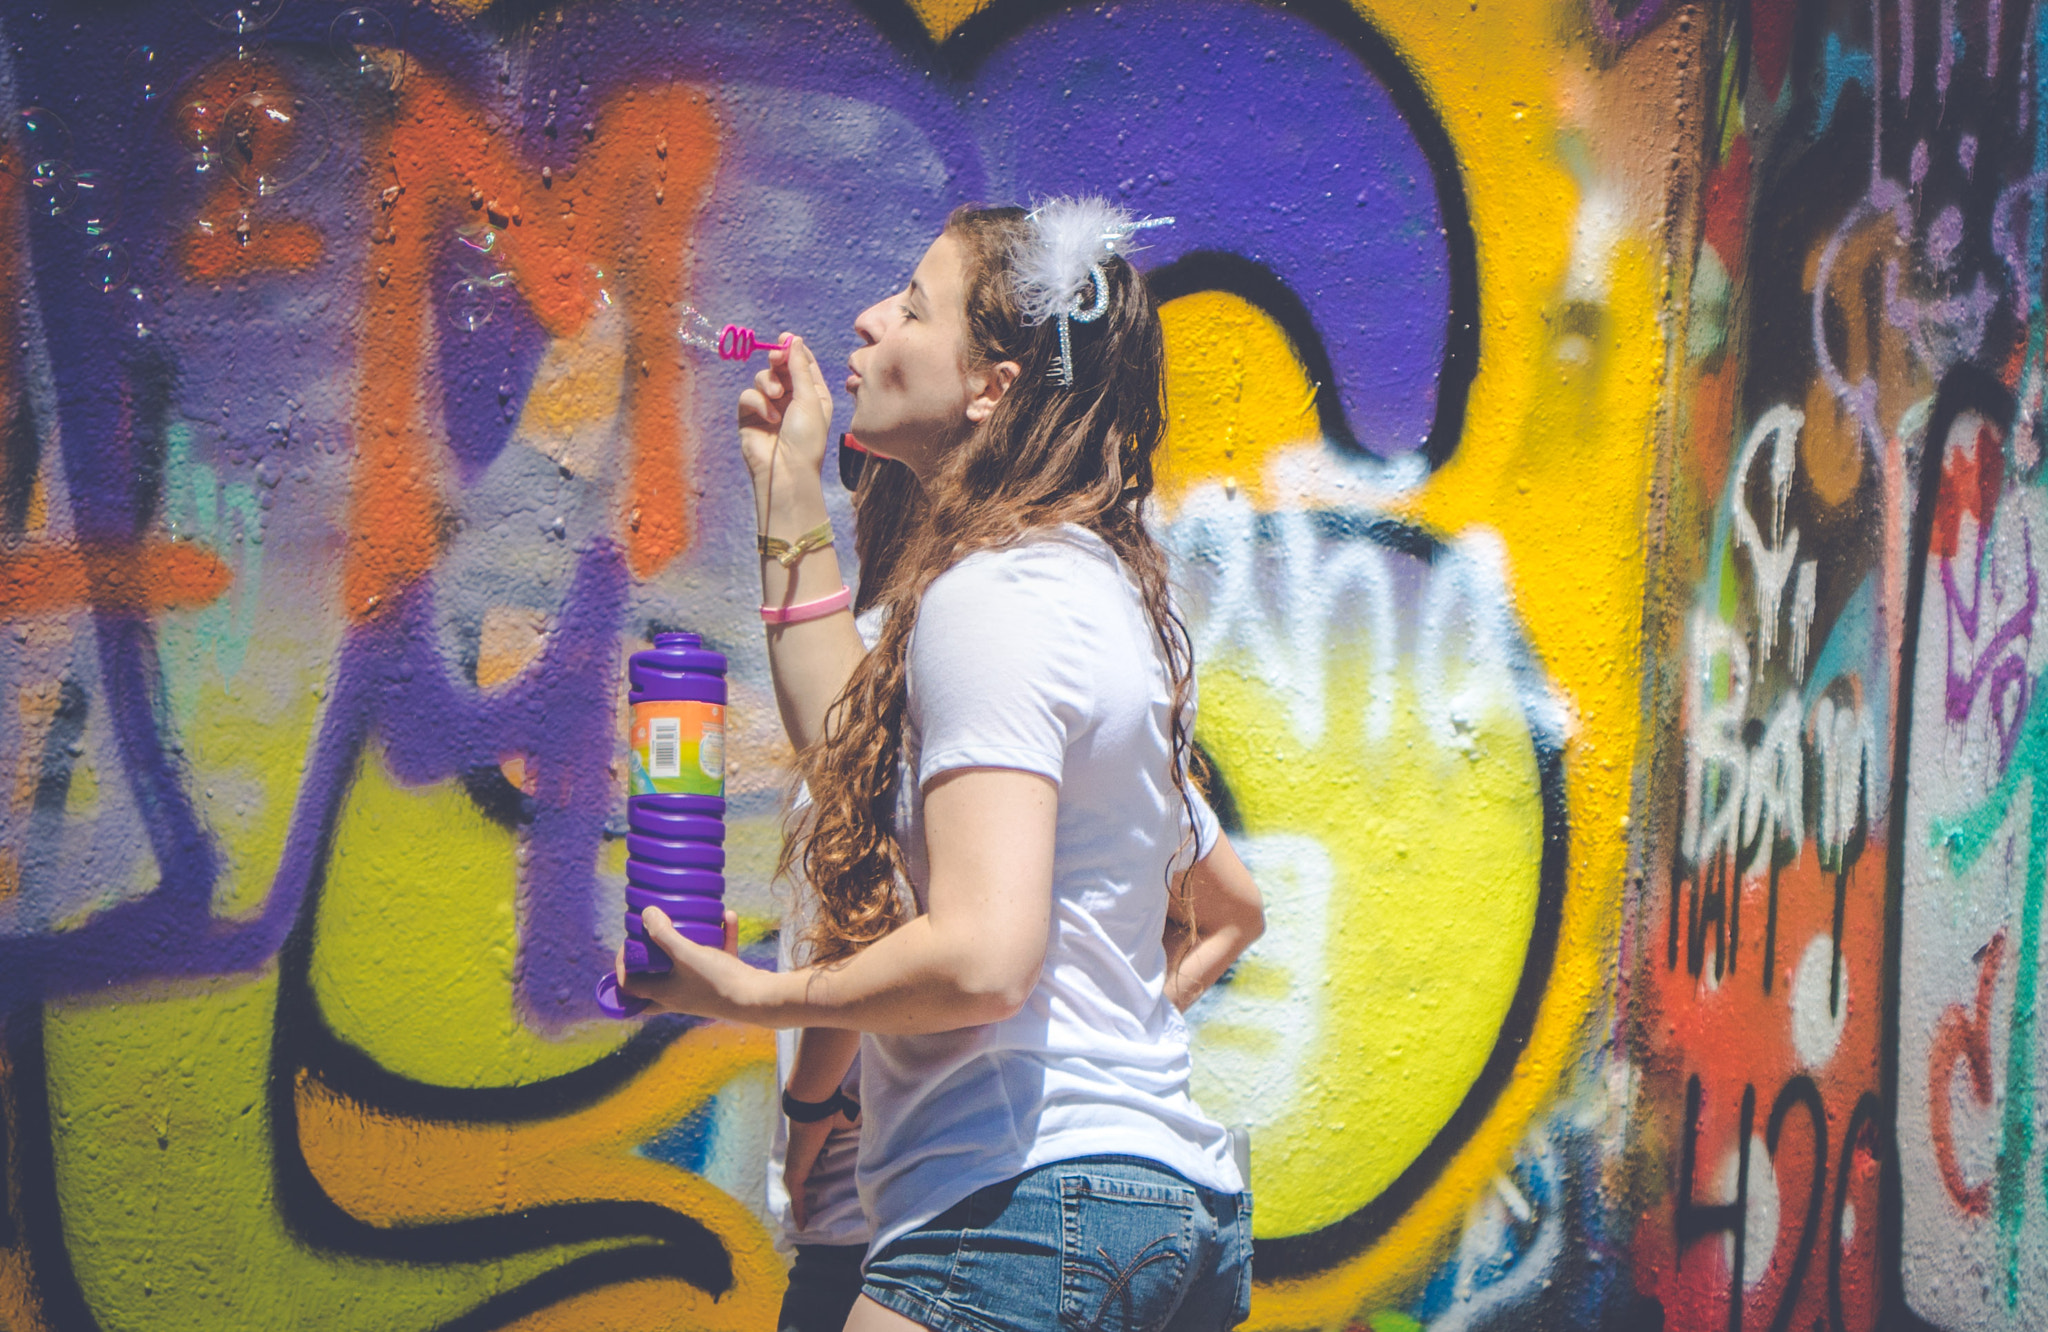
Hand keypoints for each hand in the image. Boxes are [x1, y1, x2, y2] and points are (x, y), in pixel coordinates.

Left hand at [616, 907, 755, 1018]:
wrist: (757, 999)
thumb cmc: (716, 981)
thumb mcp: (685, 954)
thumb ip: (663, 934)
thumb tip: (646, 913)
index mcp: (663, 994)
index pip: (629, 986)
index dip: (622, 964)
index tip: (629, 942)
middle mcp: (678, 996)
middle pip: (652, 984)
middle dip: (648, 963)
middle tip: (650, 942)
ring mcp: (700, 990)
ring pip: (685, 967)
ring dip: (686, 943)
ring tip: (686, 922)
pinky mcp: (722, 981)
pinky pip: (716, 956)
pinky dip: (721, 936)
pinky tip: (727, 917)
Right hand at [736, 334, 833, 490]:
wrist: (787, 470)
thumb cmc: (807, 438)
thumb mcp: (809, 398)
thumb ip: (799, 367)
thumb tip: (794, 339)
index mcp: (813, 394)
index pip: (803, 364)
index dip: (794, 350)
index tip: (786, 339)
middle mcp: (792, 399)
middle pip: (781, 367)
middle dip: (778, 360)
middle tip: (776, 357)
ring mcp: (770, 407)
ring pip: (763, 378)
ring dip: (769, 383)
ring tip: (776, 397)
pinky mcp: (750, 416)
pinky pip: (749, 395)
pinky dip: (758, 402)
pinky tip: (769, 417)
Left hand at [782, 1101, 857, 1229]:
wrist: (817, 1105)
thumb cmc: (836, 1109)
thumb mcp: (854, 1122)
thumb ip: (862, 1131)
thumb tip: (882, 1134)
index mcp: (817, 1145)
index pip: (818, 1164)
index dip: (824, 1175)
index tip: (834, 1188)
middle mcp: (804, 1157)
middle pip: (806, 1182)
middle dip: (809, 1197)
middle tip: (818, 1214)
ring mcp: (797, 1167)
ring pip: (799, 1193)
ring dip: (802, 1208)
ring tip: (810, 1225)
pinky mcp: (795, 1174)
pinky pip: (796, 1198)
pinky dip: (799, 1212)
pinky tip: (803, 1226)